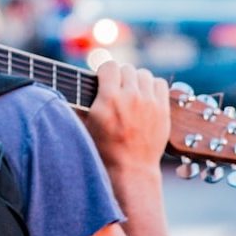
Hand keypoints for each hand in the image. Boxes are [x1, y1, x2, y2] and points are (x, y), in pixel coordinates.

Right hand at [86, 60, 169, 174]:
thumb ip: (81, 103)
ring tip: (132, 92)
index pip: (109, 66)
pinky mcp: (163, 110)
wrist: (131, 169)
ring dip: (136, 81)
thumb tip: (72, 87)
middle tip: (117, 90)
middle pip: (127, 69)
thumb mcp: (86, 126)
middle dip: (120, 77)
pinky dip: (152, 87)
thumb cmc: (104, 150)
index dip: (105, 72)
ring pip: (144, 74)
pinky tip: (146, 96)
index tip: (104, 80)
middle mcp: (130, 97)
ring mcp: (149, 102)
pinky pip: (160, 84)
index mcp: (109, 99)